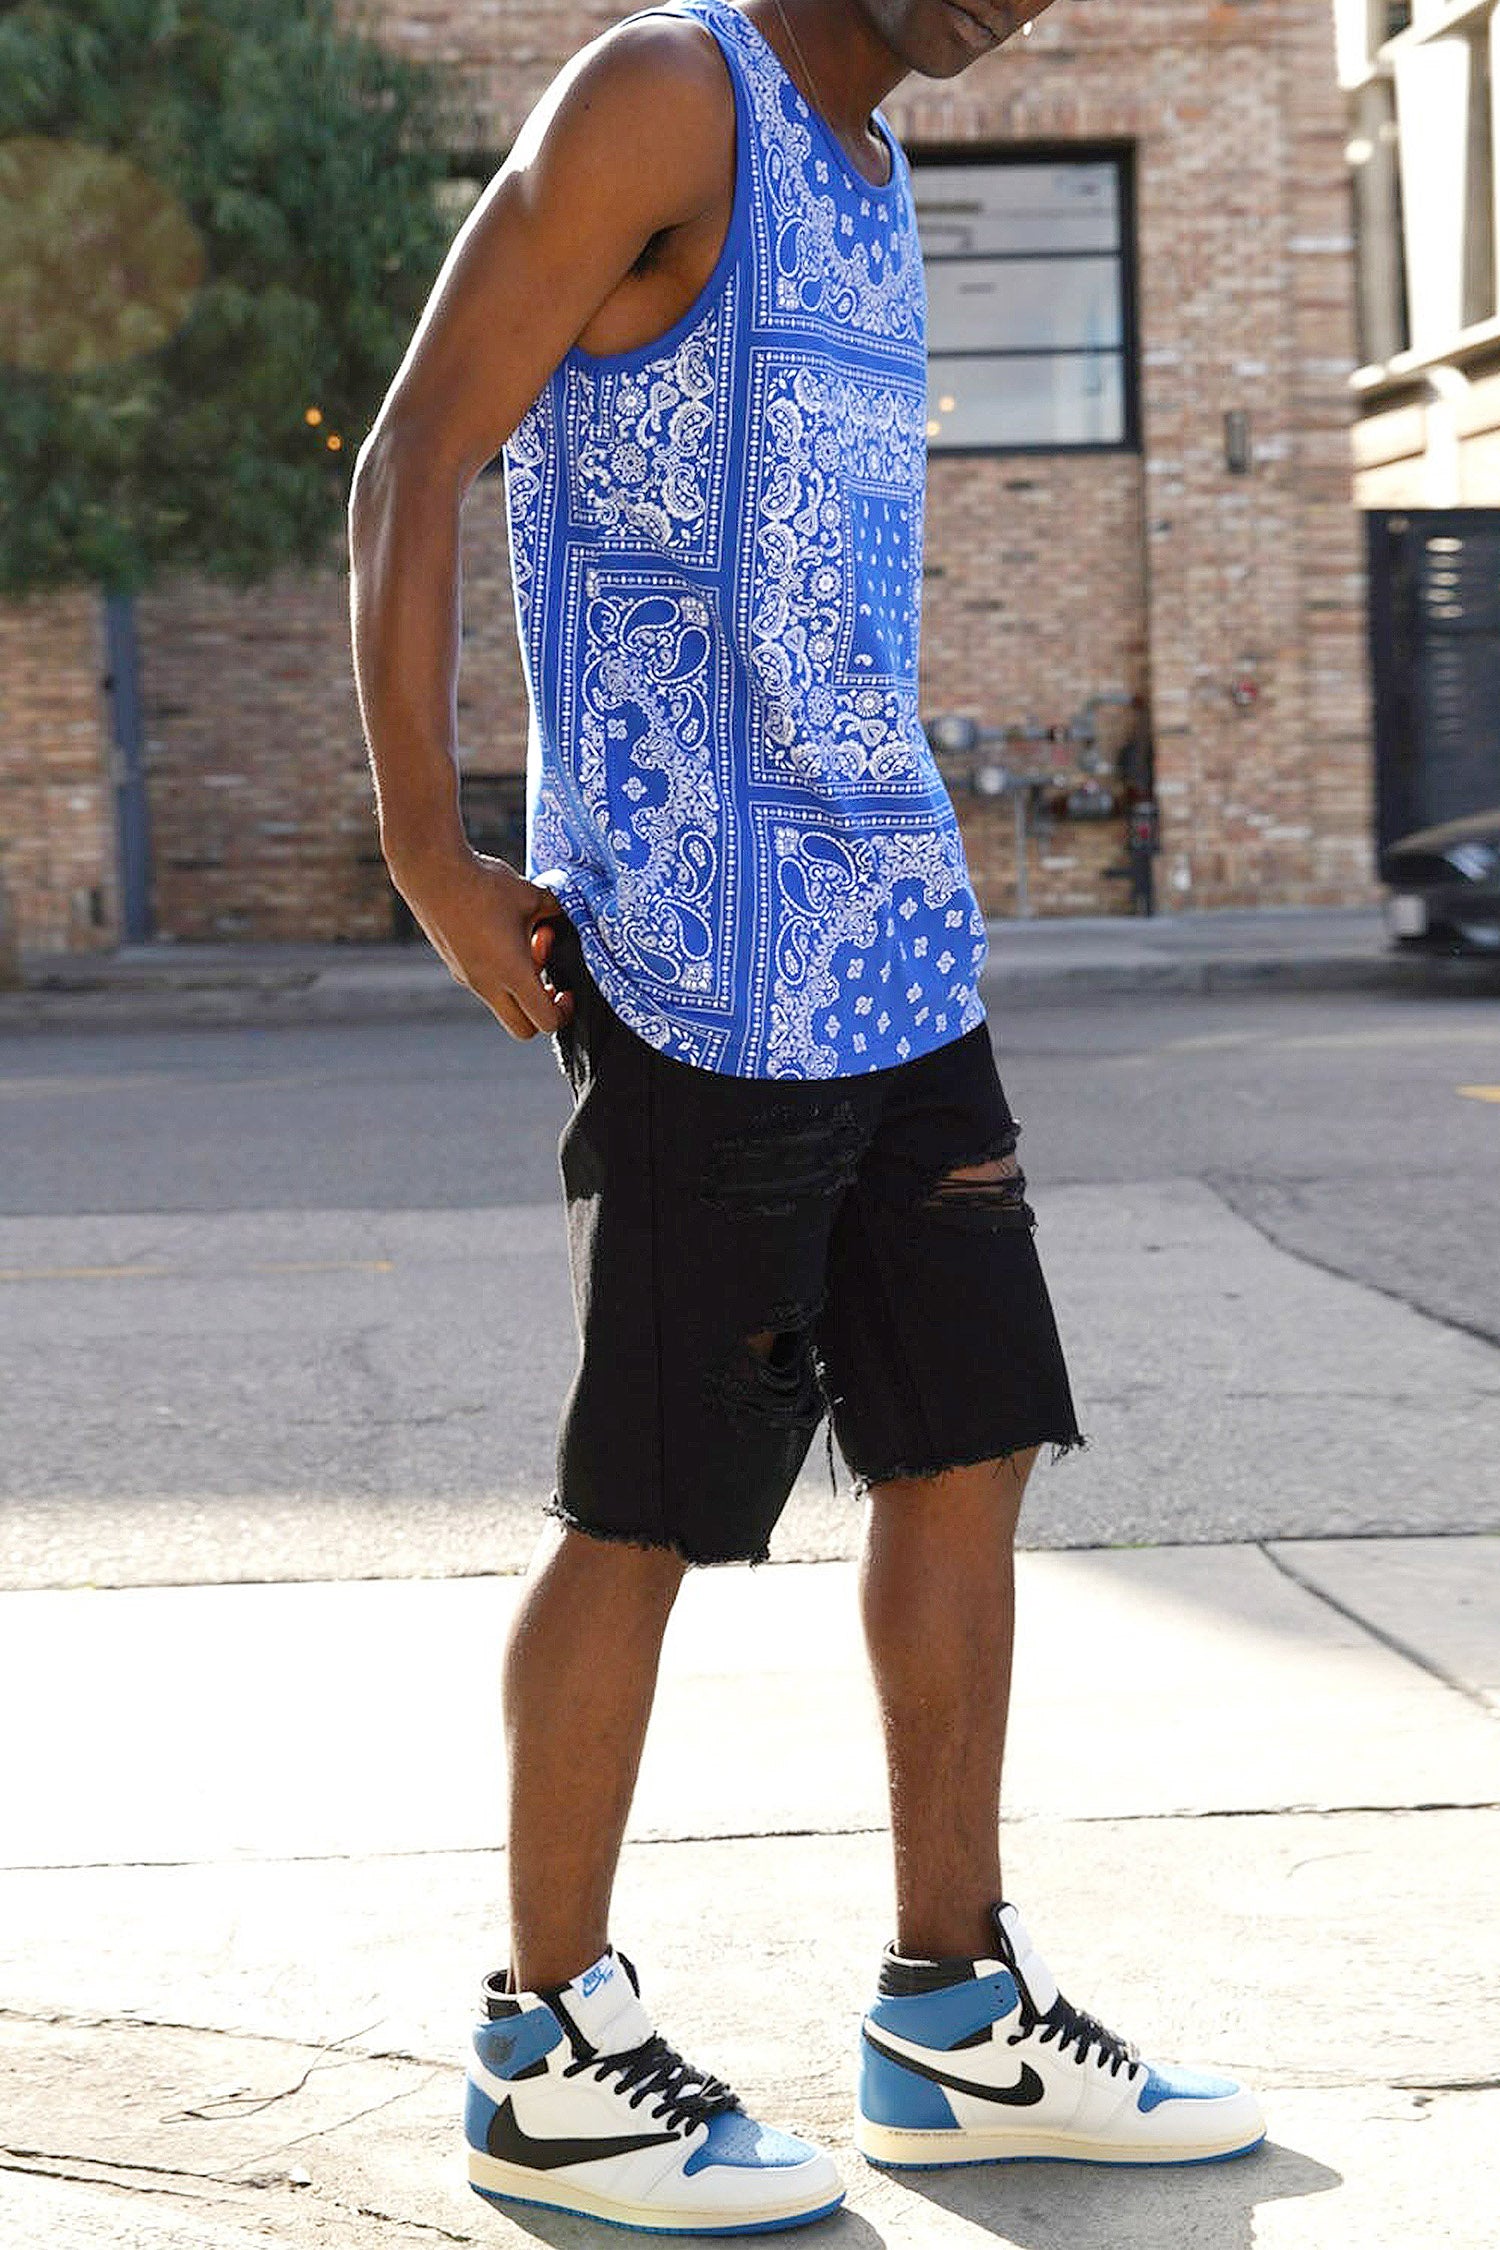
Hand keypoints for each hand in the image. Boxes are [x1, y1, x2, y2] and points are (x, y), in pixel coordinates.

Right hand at [394, 846, 574, 1039]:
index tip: (565, 989)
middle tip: (548, 983)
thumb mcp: (533, 896)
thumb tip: (567, 917)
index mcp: (513, 972)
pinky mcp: (456, 966)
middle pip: (522, 1030)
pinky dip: (501, 976)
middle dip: (541, 1013)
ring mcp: (468, 978)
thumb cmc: (485, 884)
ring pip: (502, 1007)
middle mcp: (488, 984)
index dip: (563, 1012)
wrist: (433, 873)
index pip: (545, 1021)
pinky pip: (486, 986)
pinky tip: (502, 940)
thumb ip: (556, 913)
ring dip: (519, 989)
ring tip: (523, 947)